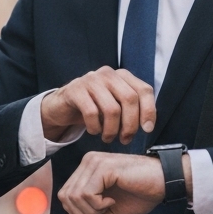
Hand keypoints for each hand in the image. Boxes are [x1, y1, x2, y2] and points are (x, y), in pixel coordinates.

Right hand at [41, 67, 155, 144]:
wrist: (63, 106)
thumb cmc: (94, 108)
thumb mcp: (116, 105)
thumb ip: (132, 109)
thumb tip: (148, 125)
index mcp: (122, 76)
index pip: (144, 90)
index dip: (149, 111)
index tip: (147, 129)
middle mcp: (108, 74)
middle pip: (130, 99)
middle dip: (130, 124)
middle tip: (125, 139)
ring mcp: (91, 80)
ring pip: (112, 109)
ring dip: (112, 130)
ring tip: (108, 138)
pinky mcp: (75, 90)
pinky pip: (91, 113)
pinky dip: (95, 127)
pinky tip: (94, 131)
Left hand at [58, 151, 192, 213]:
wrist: (165, 182)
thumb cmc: (142, 193)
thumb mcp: (111, 210)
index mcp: (87, 169)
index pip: (65, 195)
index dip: (78, 213)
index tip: (100, 213)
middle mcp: (88, 161)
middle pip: (66, 197)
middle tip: (104, 212)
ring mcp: (95, 162)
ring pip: (74, 196)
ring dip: (91, 210)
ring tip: (109, 205)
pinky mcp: (104, 167)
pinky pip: (86, 194)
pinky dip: (97, 205)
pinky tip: (112, 201)